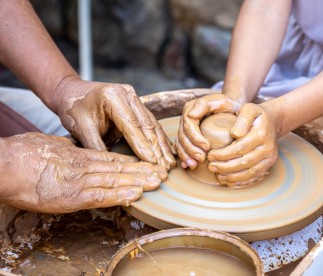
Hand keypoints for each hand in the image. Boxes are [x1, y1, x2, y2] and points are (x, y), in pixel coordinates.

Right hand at [0, 133, 166, 212]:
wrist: (3, 163)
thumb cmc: (20, 155)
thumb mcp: (48, 145)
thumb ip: (65, 147)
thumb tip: (73, 146)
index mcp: (78, 155)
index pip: (110, 158)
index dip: (130, 162)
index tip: (146, 163)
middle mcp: (83, 166)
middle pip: (119, 168)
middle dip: (142, 171)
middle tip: (162, 172)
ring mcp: (79, 180)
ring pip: (115, 179)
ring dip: (138, 182)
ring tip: (158, 181)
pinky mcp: (72, 196)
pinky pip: (100, 195)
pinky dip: (119, 195)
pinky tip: (135, 194)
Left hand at [52, 77, 175, 169]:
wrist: (71, 92)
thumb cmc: (73, 109)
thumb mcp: (81, 129)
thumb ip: (97, 147)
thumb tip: (114, 168)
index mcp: (112, 97)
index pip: (132, 126)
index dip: (143, 146)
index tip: (152, 163)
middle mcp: (127, 94)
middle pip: (147, 124)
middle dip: (157, 148)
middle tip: (166, 167)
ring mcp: (134, 97)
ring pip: (152, 124)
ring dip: (162, 145)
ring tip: (170, 162)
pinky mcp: (137, 103)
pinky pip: (150, 122)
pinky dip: (159, 137)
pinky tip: (167, 150)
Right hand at [176, 94, 241, 168]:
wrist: (231, 107)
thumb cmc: (227, 104)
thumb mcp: (219, 100)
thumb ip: (205, 104)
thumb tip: (191, 115)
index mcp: (190, 108)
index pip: (188, 126)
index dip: (196, 138)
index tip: (207, 147)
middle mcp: (185, 118)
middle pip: (182, 136)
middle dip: (190, 149)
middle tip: (202, 159)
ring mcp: (185, 128)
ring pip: (180, 143)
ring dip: (186, 155)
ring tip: (194, 165)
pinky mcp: (187, 136)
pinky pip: (182, 147)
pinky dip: (184, 157)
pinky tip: (188, 165)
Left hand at [207, 101, 281, 187]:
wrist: (274, 120)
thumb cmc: (256, 114)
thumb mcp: (249, 109)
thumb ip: (242, 119)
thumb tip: (235, 134)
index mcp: (261, 134)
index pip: (240, 149)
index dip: (223, 155)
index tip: (210, 156)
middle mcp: (268, 148)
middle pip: (244, 163)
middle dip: (225, 168)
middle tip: (211, 167)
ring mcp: (270, 158)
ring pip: (250, 173)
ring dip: (233, 177)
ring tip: (218, 176)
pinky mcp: (269, 164)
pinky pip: (256, 177)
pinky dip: (243, 182)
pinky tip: (230, 182)